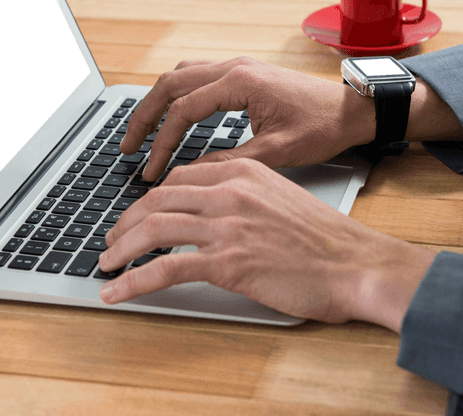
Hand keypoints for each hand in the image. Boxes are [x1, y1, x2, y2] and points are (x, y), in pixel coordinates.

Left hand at [98, 158, 436, 330]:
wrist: (356, 263)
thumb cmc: (326, 239)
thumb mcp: (281, 197)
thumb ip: (244, 196)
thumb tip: (212, 212)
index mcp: (243, 171)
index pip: (180, 177)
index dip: (149, 197)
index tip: (137, 214)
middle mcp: (230, 192)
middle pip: (157, 199)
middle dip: (125, 221)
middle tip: (111, 240)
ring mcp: (227, 226)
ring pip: (153, 229)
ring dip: (120, 248)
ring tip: (106, 265)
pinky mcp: (227, 263)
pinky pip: (165, 268)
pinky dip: (133, 280)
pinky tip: (117, 291)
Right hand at [120, 57, 376, 180]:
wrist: (353, 109)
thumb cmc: (323, 127)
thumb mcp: (277, 153)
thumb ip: (231, 162)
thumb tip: (191, 175)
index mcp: (240, 82)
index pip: (183, 110)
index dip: (162, 143)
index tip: (151, 171)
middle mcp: (234, 67)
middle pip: (170, 84)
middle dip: (143, 116)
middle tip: (127, 147)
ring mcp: (238, 67)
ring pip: (180, 76)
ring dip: (157, 102)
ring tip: (141, 133)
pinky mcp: (244, 74)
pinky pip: (197, 77)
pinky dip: (176, 97)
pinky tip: (172, 118)